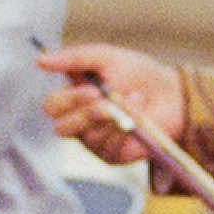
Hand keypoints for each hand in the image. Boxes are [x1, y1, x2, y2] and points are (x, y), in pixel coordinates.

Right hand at [40, 45, 183, 166]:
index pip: (52, 106)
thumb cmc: (138, 74)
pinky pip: (109, 147)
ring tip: (136, 100)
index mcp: (73, 99)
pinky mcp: (112, 155)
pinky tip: (140, 118)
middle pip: (62, 127)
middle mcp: (79, 122)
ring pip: (88, 137)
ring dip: (114, 117)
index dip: (68, 99)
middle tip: (107, 102)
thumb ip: (75, 58)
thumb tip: (40, 60)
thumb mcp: (107, 58)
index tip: (92, 89)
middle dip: (85, 114)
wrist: (173, 94)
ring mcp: (95, 141)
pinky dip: (125, 130)